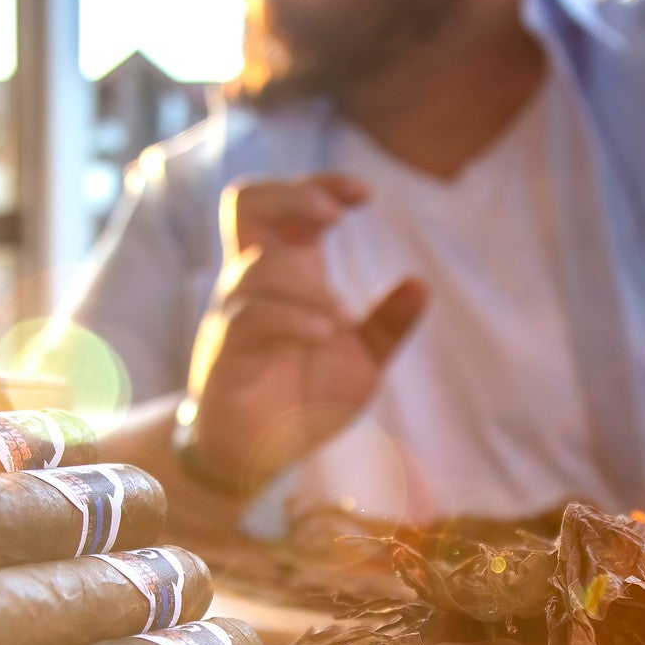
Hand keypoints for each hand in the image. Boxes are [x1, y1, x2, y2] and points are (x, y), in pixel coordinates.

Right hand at [183, 173, 427, 492]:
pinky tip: (325, 334)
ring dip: (308, 285)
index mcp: (288, 274)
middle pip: (247, 204)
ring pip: (257, 266)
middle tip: (333, 216)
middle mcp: (253, 284)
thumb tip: (420, 283)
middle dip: (292, 196)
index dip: (321, 185)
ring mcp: (234, 315)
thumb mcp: (362, 361)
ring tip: (342, 318)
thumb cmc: (304, 401)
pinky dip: (292, 319)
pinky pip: (249, 318)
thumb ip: (388, 324)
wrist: (259, 459)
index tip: (365, 196)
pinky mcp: (224, 355)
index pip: (287, 203)